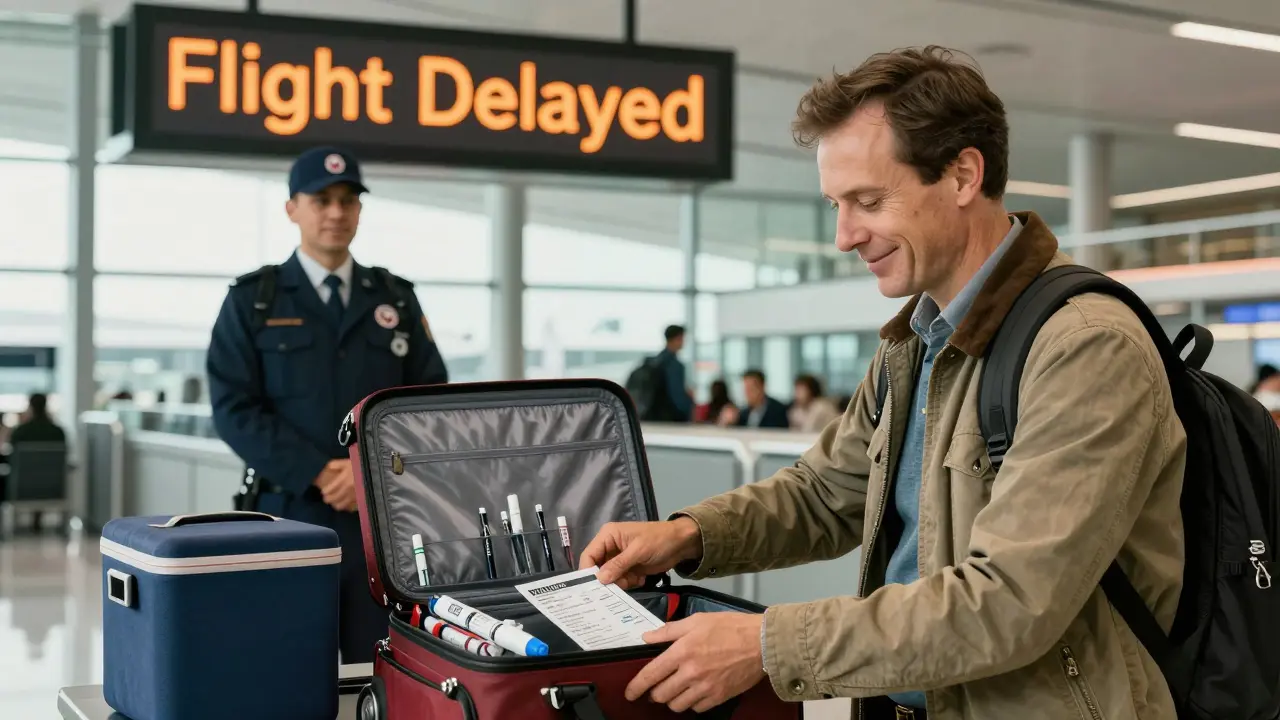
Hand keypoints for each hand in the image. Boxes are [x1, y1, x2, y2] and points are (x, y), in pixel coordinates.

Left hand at [314, 459, 356, 511]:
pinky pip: (350, 507)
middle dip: (328, 499)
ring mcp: (354, 496)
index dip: (324, 491)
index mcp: (343, 479)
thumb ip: (336, 464)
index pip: (329, 490)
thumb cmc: (361, 465)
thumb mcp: (348, 461)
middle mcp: (348, 489)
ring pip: (340, 505)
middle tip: (327, 497)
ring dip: (336, 503)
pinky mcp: (361, 500)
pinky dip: (346, 506)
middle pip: (333, 499)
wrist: (377, 471)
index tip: (324, 491)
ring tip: (336, 500)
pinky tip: (346, 502)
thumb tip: (327, 469)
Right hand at [579, 518, 701, 589]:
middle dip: (607, 580)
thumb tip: (599, 579)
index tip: (593, 588)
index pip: (589, 555)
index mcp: (608, 536)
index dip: (588, 571)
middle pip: (597, 569)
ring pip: (609, 578)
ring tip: (635, 579)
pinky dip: (630, 582)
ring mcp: (619, 559)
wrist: (682, 544)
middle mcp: (610, 547)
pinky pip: (621, 581)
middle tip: (618, 586)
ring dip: (621, 582)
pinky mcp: (628, 568)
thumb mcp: (638, 551)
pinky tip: (641, 578)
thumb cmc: (659, 540)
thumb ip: (618, 565)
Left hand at [626, 613, 765, 712]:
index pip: (650, 674)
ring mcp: (705, 687)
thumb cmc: (730, 627)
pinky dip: (691, 703)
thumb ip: (668, 630)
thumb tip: (647, 637)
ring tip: (676, 690)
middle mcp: (691, 673)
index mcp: (682, 651)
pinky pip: (696, 708)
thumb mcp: (696, 620)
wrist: (761, 642)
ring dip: (672, 699)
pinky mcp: (718, 697)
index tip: (630, 693)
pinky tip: (694, 692)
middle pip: (660, 695)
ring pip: (676, 705)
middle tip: (657, 687)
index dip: (635, 687)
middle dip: (654, 693)